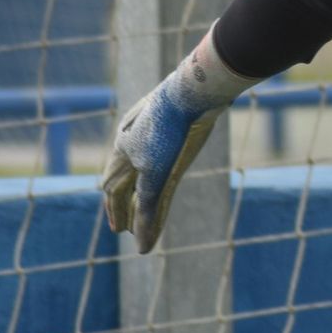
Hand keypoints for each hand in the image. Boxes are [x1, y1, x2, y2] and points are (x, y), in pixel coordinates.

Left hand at [102, 27, 256, 252]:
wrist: (194, 89)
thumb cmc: (196, 87)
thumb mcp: (188, 96)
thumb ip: (195, 98)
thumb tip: (216, 86)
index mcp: (135, 130)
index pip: (120, 161)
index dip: (117, 181)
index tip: (115, 190)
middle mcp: (132, 146)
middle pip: (117, 181)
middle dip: (117, 204)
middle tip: (118, 225)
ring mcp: (143, 161)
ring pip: (131, 197)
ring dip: (127, 217)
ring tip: (123, 234)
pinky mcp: (156, 173)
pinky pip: (149, 206)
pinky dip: (147, 226)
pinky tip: (143, 246)